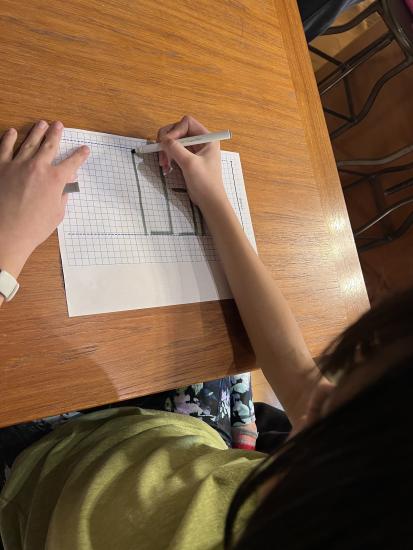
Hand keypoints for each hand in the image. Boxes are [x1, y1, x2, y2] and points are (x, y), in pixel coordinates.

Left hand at [0, 120, 88, 277]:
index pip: (72, 163)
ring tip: (41, 124)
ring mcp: (17, 165)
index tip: (84, 150)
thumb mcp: (56, 214)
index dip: (80, 155)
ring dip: (36, 132)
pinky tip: (12, 132)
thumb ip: (62, 196)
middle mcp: (38, 167)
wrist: (6, 233)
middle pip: (50, 145)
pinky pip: (5, 148)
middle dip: (56, 134)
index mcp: (55, 180)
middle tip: (59, 125)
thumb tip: (66, 185)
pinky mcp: (0, 167)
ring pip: (29, 142)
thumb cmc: (33, 228)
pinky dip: (9, 138)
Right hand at [157, 115, 227, 209]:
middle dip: (167, 141)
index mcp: (207, 138)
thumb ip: (176, 149)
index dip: (174, 131)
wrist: (209, 201)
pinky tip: (166, 167)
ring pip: (174, 141)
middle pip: (178, 130)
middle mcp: (200, 141)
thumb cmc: (206, 183)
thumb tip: (163, 139)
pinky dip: (168, 157)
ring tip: (164, 164)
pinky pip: (174, 151)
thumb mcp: (190, 164)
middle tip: (162, 154)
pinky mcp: (187, 159)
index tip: (167, 144)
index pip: (186, 123)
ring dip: (165, 150)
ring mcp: (193, 150)